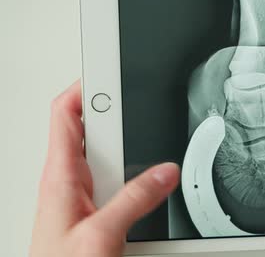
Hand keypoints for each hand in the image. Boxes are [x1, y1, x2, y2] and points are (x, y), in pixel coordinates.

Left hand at [30, 81, 179, 256]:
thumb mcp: (101, 234)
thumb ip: (135, 200)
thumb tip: (165, 172)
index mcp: (60, 175)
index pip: (66, 114)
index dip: (86, 87)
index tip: (110, 69)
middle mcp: (69, 181)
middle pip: (93, 129)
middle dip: (116, 112)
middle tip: (137, 96)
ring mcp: (83, 195)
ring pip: (109, 156)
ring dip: (129, 147)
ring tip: (150, 140)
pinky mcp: (96, 210)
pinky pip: (118, 180)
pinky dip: (135, 173)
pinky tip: (150, 178)